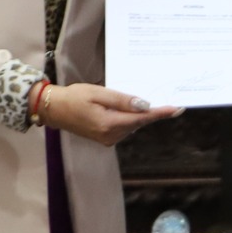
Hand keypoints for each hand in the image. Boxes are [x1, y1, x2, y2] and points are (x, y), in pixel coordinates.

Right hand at [42, 83, 180, 147]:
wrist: (54, 109)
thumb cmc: (74, 97)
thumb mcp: (98, 93)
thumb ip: (121, 100)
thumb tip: (144, 105)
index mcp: (108, 124)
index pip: (141, 118)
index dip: (160, 114)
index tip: (177, 109)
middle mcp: (110, 135)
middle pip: (138, 123)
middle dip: (151, 112)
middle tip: (166, 101)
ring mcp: (107, 139)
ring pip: (132, 125)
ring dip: (139, 114)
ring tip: (142, 101)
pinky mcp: (105, 138)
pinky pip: (124, 127)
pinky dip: (129, 118)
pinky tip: (128, 108)